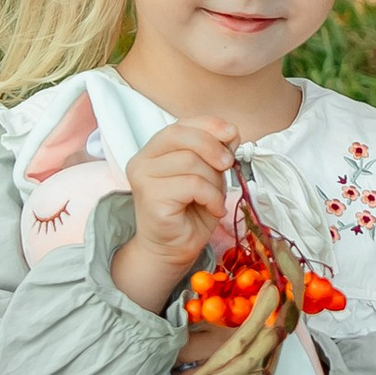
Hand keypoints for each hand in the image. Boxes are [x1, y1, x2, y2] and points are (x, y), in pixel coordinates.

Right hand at [113, 117, 235, 309]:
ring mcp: (143, 179)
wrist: (172, 250)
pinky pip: (192, 185)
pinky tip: (213, 208)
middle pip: (181, 136)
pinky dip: (211, 196)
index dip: (208, 124)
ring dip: (214, 180)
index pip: (180, 124)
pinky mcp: (151, 198)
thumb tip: (231, 134)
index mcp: (155, 150)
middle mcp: (142, 160)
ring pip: (190, 161)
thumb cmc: (190, 212)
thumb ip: (215, 154)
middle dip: (213, 146)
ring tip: (215, 198)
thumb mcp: (208, 175)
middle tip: (228, 164)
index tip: (232, 133)